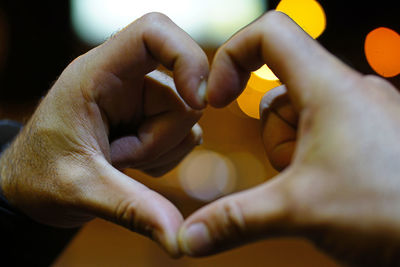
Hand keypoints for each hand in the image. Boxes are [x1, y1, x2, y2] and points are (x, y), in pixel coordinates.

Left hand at [0, 12, 208, 256]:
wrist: (32, 186)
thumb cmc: (40, 175)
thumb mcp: (81, 188)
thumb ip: (132, 208)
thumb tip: (179, 238)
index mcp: (99, 74)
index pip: (153, 33)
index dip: (186, 57)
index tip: (197, 98)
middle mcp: (126, 80)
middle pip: (183, 94)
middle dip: (159, 139)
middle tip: (117, 159)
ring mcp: (142, 100)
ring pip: (187, 120)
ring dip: (159, 152)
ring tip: (117, 162)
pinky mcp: (151, 119)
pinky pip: (184, 136)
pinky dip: (163, 158)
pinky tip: (131, 165)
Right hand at [178, 11, 399, 265]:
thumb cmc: (392, 211)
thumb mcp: (299, 211)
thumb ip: (234, 221)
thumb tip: (187, 238)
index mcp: (329, 88)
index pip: (270, 33)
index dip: (231, 56)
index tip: (217, 99)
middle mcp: (348, 92)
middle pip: (279, 93)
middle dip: (273, 138)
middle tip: (295, 172)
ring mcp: (362, 115)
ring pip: (300, 119)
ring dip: (293, 153)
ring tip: (319, 185)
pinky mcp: (370, 138)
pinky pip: (324, 135)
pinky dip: (312, 160)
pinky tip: (332, 189)